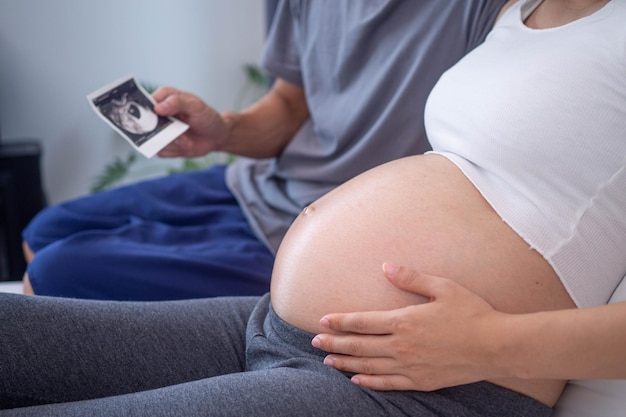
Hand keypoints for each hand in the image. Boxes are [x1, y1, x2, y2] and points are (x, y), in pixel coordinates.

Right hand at [152, 86, 229, 157]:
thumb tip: (157, 108)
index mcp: (164, 98)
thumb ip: (177, 102)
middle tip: (174, 131)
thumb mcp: (196, 105)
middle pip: (145, 123)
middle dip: (159, 130)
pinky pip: (161, 151)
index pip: (146, 101)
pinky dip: (175, 151)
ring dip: (171, 142)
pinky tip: (186, 145)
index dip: (146, 109)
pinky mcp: (164, 145)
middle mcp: (158, 115)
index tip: (156, 115)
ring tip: (185, 138)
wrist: (216, 136)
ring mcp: (160, 131)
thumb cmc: (206, 117)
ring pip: (153, 139)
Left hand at [312, 263, 508, 390]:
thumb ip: (411, 278)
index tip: (322, 321)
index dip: (340, 322)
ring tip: (328, 362)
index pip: (362, 322)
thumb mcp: (443, 287)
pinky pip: (389, 384)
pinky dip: (369, 382)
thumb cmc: (471, 313)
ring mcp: (410, 366)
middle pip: (359, 346)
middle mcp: (402, 346)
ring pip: (369, 366)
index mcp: (404, 321)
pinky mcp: (421, 381)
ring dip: (346, 364)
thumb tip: (386, 267)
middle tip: (314, 343)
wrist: (497, 346)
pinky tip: (357, 380)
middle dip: (334, 344)